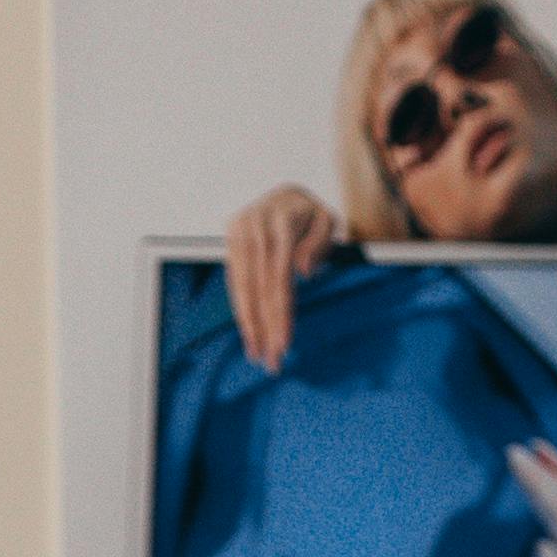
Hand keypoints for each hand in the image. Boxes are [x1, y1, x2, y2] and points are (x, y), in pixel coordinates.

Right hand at [225, 186, 338, 374]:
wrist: (286, 195)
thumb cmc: (310, 215)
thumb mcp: (326, 220)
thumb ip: (320, 241)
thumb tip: (301, 272)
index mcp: (281, 220)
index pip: (279, 277)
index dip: (280, 314)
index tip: (283, 344)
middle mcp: (255, 225)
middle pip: (259, 288)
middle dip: (265, 328)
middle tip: (270, 361)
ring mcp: (239, 231)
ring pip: (242, 288)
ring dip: (249, 326)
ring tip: (256, 354)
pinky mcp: (230, 239)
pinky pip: (234, 281)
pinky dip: (241, 309)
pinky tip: (249, 333)